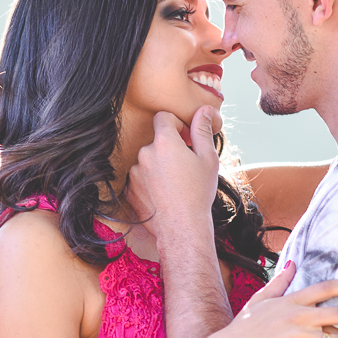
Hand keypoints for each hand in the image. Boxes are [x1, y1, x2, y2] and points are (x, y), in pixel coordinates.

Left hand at [127, 106, 220, 238]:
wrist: (182, 227)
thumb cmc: (198, 193)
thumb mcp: (208, 159)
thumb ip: (202, 130)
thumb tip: (205, 110)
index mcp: (164, 142)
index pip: (163, 117)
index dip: (177, 125)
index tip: (186, 139)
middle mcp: (145, 153)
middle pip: (157, 141)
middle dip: (170, 149)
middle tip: (186, 168)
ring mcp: (134, 172)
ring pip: (148, 161)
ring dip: (159, 167)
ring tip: (176, 185)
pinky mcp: (129, 189)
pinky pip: (140, 178)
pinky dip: (150, 183)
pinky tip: (164, 195)